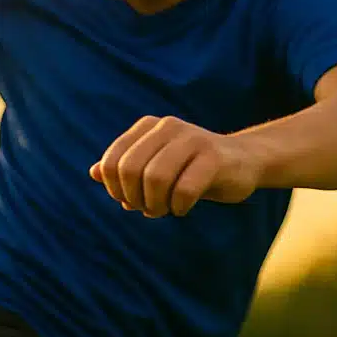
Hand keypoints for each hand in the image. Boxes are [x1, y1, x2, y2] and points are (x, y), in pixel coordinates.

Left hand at [89, 115, 263, 217]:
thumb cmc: (192, 169)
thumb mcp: (155, 166)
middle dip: (134, 198)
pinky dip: (178, 207)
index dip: (115, 189)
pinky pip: (184, 189)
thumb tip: (93, 172)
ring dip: (156, 204)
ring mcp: (192, 139)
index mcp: (147, 127)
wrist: (243, 162)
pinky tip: (182, 208)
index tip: (129, 201)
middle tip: (148, 209)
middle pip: (130, 170)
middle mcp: (167, 127)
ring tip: (165, 209)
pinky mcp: (214, 157)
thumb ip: (125, 170)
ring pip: (155, 178)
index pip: (112, 162)